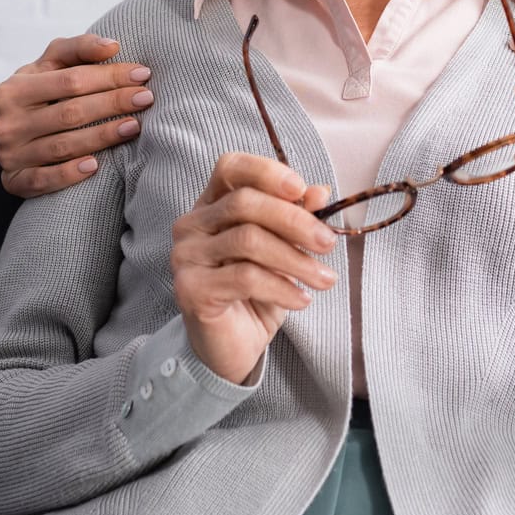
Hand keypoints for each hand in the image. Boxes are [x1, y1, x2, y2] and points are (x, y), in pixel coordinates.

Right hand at [0, 35, 155, 196]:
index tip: (141, 74)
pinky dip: (69, 174)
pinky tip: (95, 166)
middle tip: (146, 98)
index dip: (109, 76)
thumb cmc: (42, 93)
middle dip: (112, 104)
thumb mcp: (50, 65)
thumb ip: (78, 49)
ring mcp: (10, 155)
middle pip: (70, 113)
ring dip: (102, 136)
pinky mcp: (15, 181)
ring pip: (62, 146)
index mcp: (14, 89)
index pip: (70, 80)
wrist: (12, 134)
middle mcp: (8, 123)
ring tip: (134, 126)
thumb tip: (112, 46)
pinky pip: (43, 180)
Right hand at [171, 154, 336, 385]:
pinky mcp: (190, 289)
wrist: (231, 347)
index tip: (302, 190)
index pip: (231, 167)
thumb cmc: (257, 291)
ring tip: (324, 278)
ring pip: (248, 240)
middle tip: (328, 243)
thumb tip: (321, 192)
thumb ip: (298, 217)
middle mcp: (192, 224)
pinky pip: (245, 277)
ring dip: (296, 259)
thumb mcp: (284, 249)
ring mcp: (186, 256)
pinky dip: (282, 287)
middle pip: (245, 203)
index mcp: (211, 204)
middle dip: (295, 221)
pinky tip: (302, 299)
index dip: (266, 172)